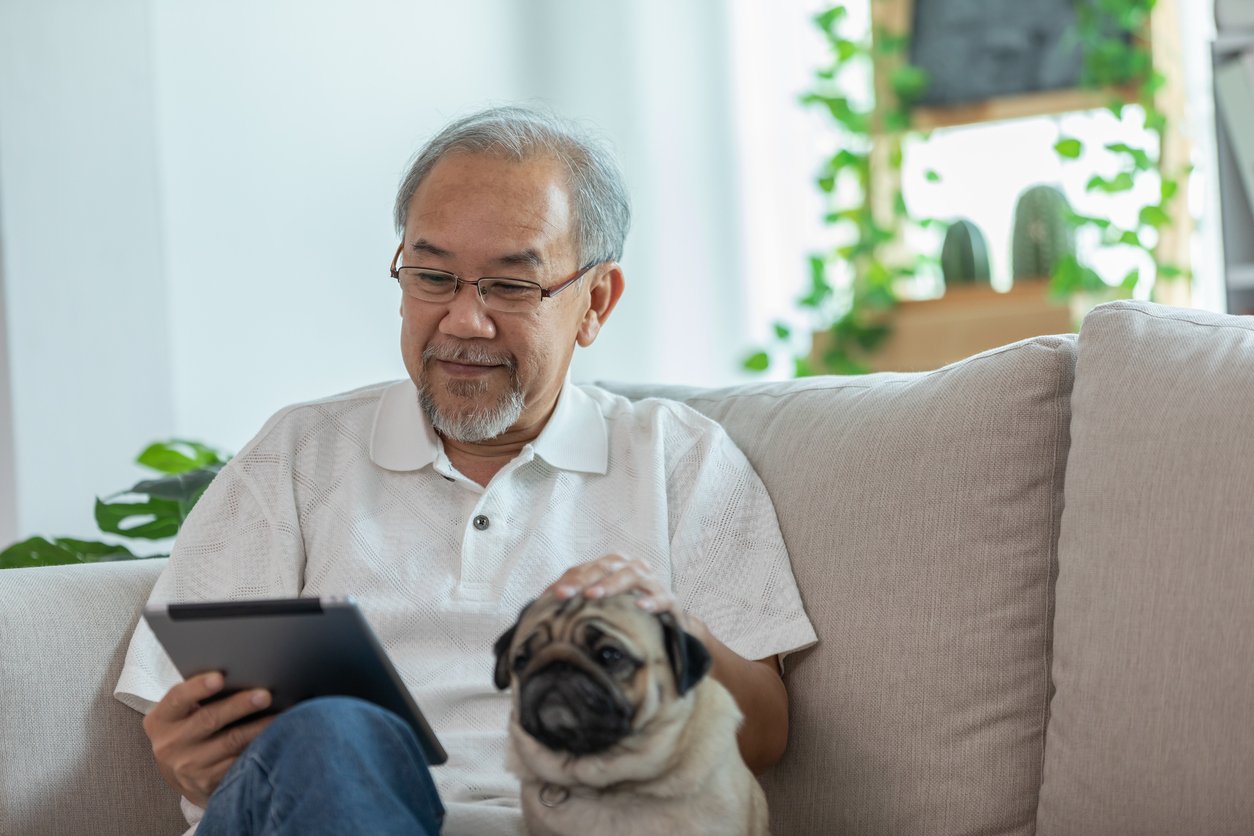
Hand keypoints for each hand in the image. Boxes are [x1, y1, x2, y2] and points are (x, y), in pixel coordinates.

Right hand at [142, 672, 274, 806]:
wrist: (180, 773)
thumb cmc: (188, 729)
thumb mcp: (181, 714)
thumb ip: (198, 697)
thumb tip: (241, 672)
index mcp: (161, 720)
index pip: (178, 698)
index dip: (198, 687)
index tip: (220, 677)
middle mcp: (170, 744)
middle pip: (209, 719)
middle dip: (240, 705)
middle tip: (265, 695)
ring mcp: (187, 766)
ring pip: (230, 742)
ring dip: (258, 728)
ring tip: (280, 715)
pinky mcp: (206, 782)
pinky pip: (238, 762)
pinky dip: (258, 748)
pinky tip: (275, 738)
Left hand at [546, 554, 677, 615]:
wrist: (668, 625)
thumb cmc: (628, 612)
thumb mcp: (603, 604)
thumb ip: (576, 600)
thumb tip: (537, 606)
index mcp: (613, 566)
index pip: (586, 568)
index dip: (568, 579)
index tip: (550, 594)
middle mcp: (632, 567)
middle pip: (605, 567)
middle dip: (583, 579)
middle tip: (565, 594)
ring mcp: (652, 581)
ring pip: (631, 575)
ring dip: (612, 584)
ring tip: (594, 595)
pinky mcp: (669, 599)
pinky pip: (662, 598)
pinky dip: (652, 601)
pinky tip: (641, 607)